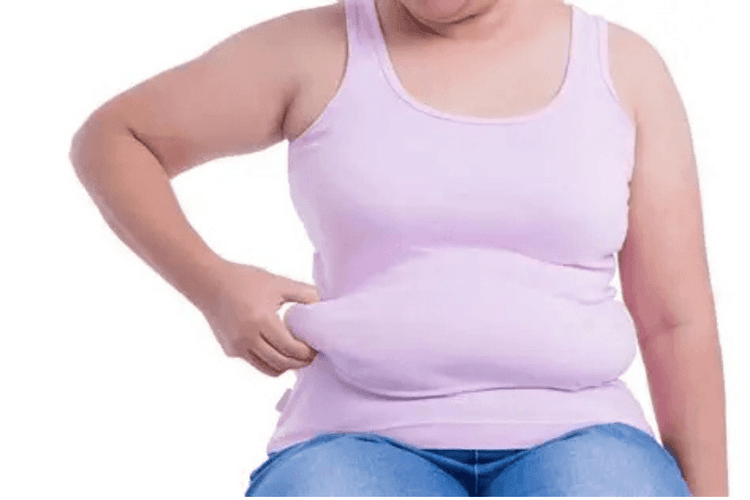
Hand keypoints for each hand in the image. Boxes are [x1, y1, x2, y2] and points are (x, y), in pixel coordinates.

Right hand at [200, 260, 319, 376]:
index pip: (290, 349)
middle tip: (311, 355)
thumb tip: (323, 304)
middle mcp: (248, 338)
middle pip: (282, 363)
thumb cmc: (244, 280)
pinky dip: (269, 361)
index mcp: (262, 321)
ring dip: (285, 366)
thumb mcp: (277, 283)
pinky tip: (277, 349)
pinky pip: (255, 362)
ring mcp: (237, 347)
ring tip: (297, 356)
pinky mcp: (230, 350)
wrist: (209, 283)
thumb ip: (303, 293)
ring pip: (269, 369)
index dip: (307, 353)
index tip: (316, 348)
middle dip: (300, 363)